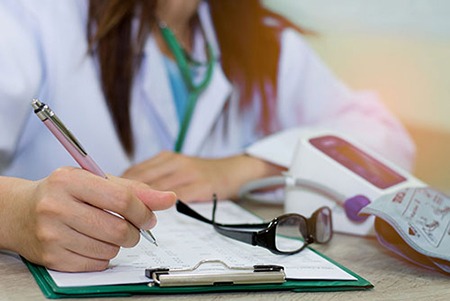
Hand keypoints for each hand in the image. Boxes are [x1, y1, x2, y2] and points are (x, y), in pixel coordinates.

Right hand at [0, 167, 175, 271]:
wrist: (20, 212)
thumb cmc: (65, 193)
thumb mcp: (96, 182)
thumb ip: (135, 190)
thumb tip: (170, 199)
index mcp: (69, 180)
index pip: (121, 199)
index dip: (143, 212)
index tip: (149, 218)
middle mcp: (56, 206)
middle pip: (117, 229)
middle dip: (134, 232)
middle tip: (132, 229)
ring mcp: (51, 234)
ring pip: (109, 250)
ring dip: (118, 245)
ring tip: (107, 233)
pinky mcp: (51, 258)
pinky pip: (96, 264)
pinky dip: (103, 257)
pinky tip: (93, 244)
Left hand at [122, 151, 283, 201]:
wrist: (233, 170)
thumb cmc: (203, 172)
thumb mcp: (178, 167)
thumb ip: (156, 176)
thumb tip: (129, 191)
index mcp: (167, 157)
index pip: (136, 171)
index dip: (120, 186)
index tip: (109, 198)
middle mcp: (175, 162)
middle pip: (142, 179)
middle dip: (127, 196)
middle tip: (114, 210)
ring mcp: (188, 173)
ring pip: (156, 189)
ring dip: (142, 203)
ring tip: (129, 216)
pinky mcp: (200, 185)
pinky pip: (176, 198)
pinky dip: (163, 208)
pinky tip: (154, 216)